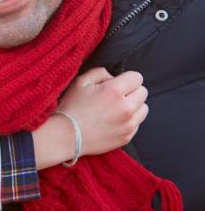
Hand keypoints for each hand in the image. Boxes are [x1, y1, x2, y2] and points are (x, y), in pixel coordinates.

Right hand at [32, 67, 147, 168]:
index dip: (126, 78)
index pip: (137, 78)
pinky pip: (137, 124)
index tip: (117, 82)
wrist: (67, 136)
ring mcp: (128, 124)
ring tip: (116, 108)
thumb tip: (113, 77)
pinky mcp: (127, 137)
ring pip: (143, 108)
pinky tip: (113, 120)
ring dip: (133, 105)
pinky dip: (129, 120)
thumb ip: (100, 72)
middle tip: (115, 95)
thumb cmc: (72, 107)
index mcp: (114, 91)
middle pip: (143, 92)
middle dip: (131, 91)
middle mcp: (126, 108)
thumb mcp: (80, 82)